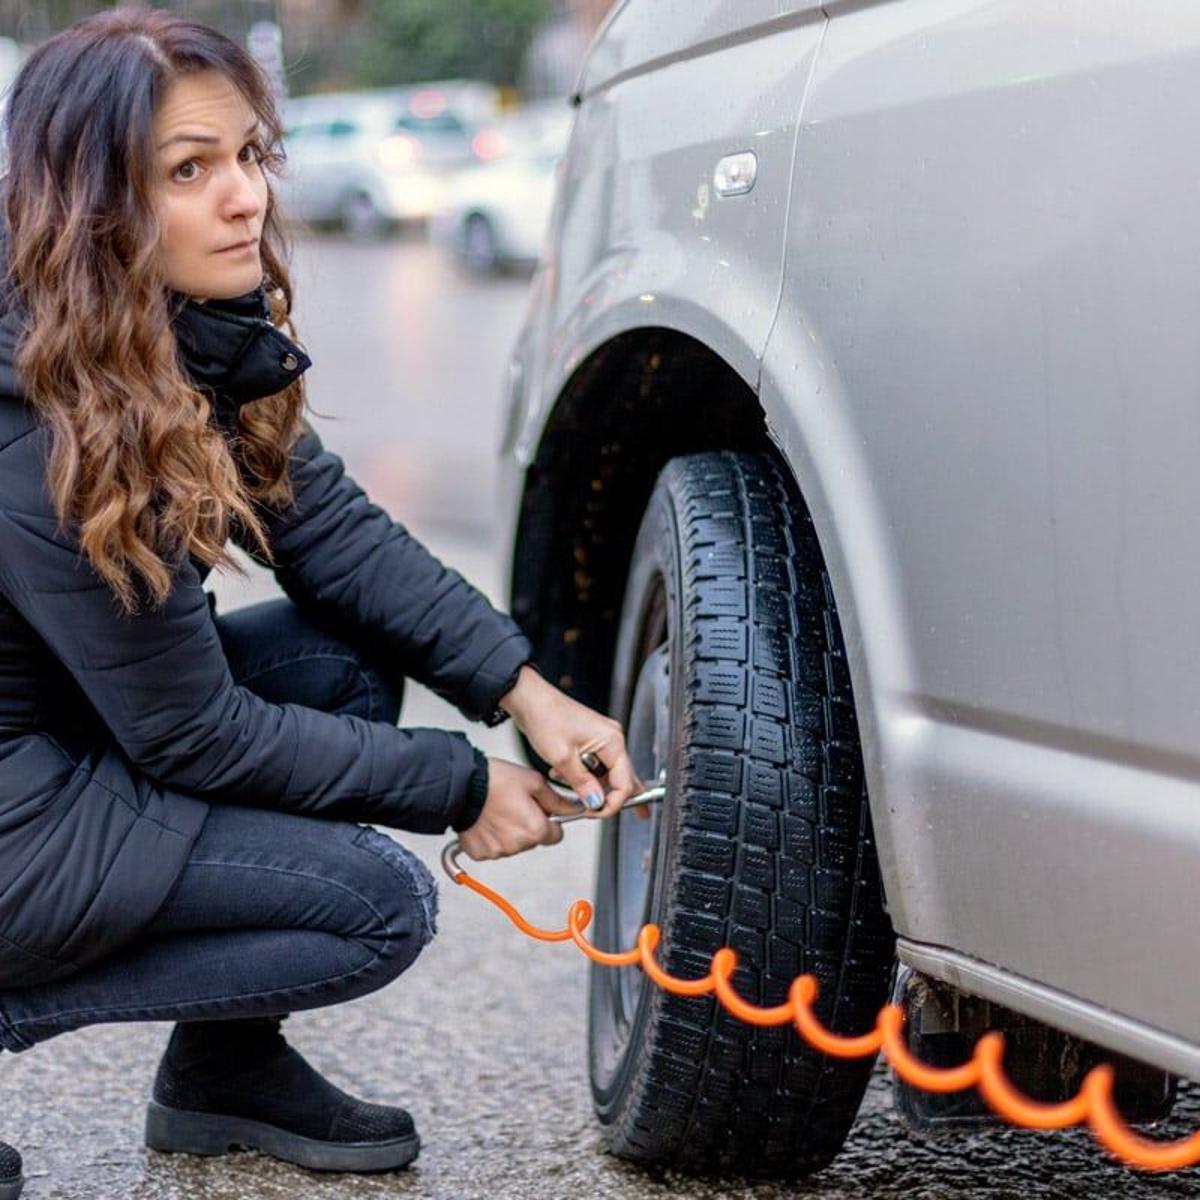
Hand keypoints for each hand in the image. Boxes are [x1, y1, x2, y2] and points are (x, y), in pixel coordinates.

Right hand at [458, 758, 578, 860]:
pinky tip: (486, 820)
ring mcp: (498, 851)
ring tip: (497, 810)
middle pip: (533, 840)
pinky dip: (491, 837)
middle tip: (514, 805)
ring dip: (509, 832)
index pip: (556, 835)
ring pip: (513, 845)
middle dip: (528, 825)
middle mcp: (518, 845)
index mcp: (535, 830)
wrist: (461, 785)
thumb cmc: (495, 780)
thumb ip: (557, 800)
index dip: (549, 821)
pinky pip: (493, 848)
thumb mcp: (533, 782)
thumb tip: (575, 809)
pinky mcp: (480, 853)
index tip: (539, 811)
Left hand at [498, 665, 641, 818]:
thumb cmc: (545, 717)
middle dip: (607, 797)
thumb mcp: (563, 757)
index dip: (612, 802)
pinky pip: (596, 767)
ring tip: (568, 785)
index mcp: (612, 741)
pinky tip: (565, 774)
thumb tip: (597, 803)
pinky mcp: (592, 742)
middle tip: (594, 813)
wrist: (529, 700)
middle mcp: (613, 739)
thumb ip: (583, 784)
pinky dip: (583, 776)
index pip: (625, 782)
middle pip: (622, 779)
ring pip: (608, 775)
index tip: (595, 812)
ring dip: (591, 786)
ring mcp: (603, 740)